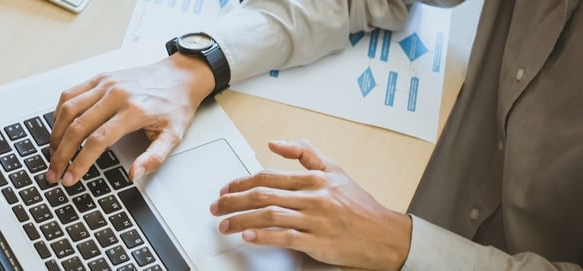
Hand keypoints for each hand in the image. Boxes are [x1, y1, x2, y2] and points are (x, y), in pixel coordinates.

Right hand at [46, 53, 214, 185]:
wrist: (181, 75)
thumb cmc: (176, 105)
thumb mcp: (173, 136)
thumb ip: (154, 157)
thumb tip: (134, 174)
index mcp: (134, 111)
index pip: (98, 140)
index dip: (80, 162)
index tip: (70, 178)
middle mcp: (116, 94)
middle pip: (78, 126)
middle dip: (61, 154)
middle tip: (54, 172)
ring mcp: (106, 84)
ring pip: (68, 109)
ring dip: (56, 134)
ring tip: (53, 154)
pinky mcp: (100, 77)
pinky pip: (70, 93)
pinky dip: (59, 112)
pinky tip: (58, 128)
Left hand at [210, 140, 411, 269]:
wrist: (384, 234)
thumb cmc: (359, 206)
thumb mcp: (335, 171)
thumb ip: (306, 153)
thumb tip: (276, 143)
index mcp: (314, 179)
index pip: (268, 177)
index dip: (241, 182)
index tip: (225, 188)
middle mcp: (313, 197)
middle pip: (263, 195)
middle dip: (233, 200)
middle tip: (216, 207)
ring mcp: (315, 219)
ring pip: (270, 215)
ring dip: (241, 219)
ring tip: (224, 225)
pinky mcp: (319, 241)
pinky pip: (285, 237)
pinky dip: (264, 236)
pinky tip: (248, 236)